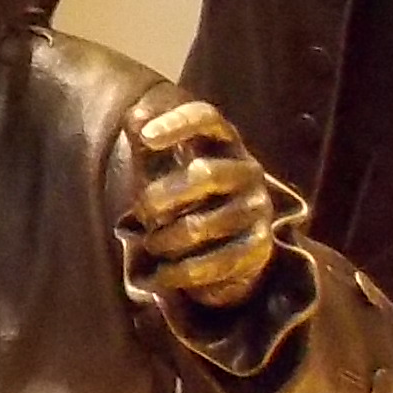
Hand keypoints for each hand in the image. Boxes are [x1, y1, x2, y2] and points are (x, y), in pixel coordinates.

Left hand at [122, 98, 282, 310]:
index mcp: (225, 142)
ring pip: (200, 225)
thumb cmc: (189, 196)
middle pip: (205, 173)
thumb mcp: (166, 165)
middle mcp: (248, 171)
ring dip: (163, 240)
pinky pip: (211, 263)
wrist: (232, 249)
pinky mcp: (258, 247)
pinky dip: (176, 272)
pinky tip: (158, 275)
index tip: (146, 135)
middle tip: (140, 212)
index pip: (207, 118)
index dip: (178, 123)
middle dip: (161, 196)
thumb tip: (134, 117)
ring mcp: (257, 209)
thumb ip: (148, 141)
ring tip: (151, 244)